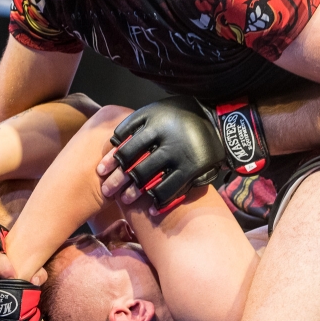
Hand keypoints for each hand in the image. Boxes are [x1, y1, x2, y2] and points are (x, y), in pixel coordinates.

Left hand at [103, 96, 225, 215]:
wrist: (218, 122)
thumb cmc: (179, 116)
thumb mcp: (157, 110)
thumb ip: (136, 123)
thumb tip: (113, 142)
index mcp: (155, 122)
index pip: (126, 145)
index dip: (112, 160)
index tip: (101, 171)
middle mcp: (167, 139)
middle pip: (135, 165)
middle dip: (118, 180)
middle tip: (107, 190)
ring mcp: (180, 154)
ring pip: (150, 180)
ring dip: (134, 193)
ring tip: (125, 199)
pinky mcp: (193, 169)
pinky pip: (172, 190)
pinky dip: (159, 202)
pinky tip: (150, 209)